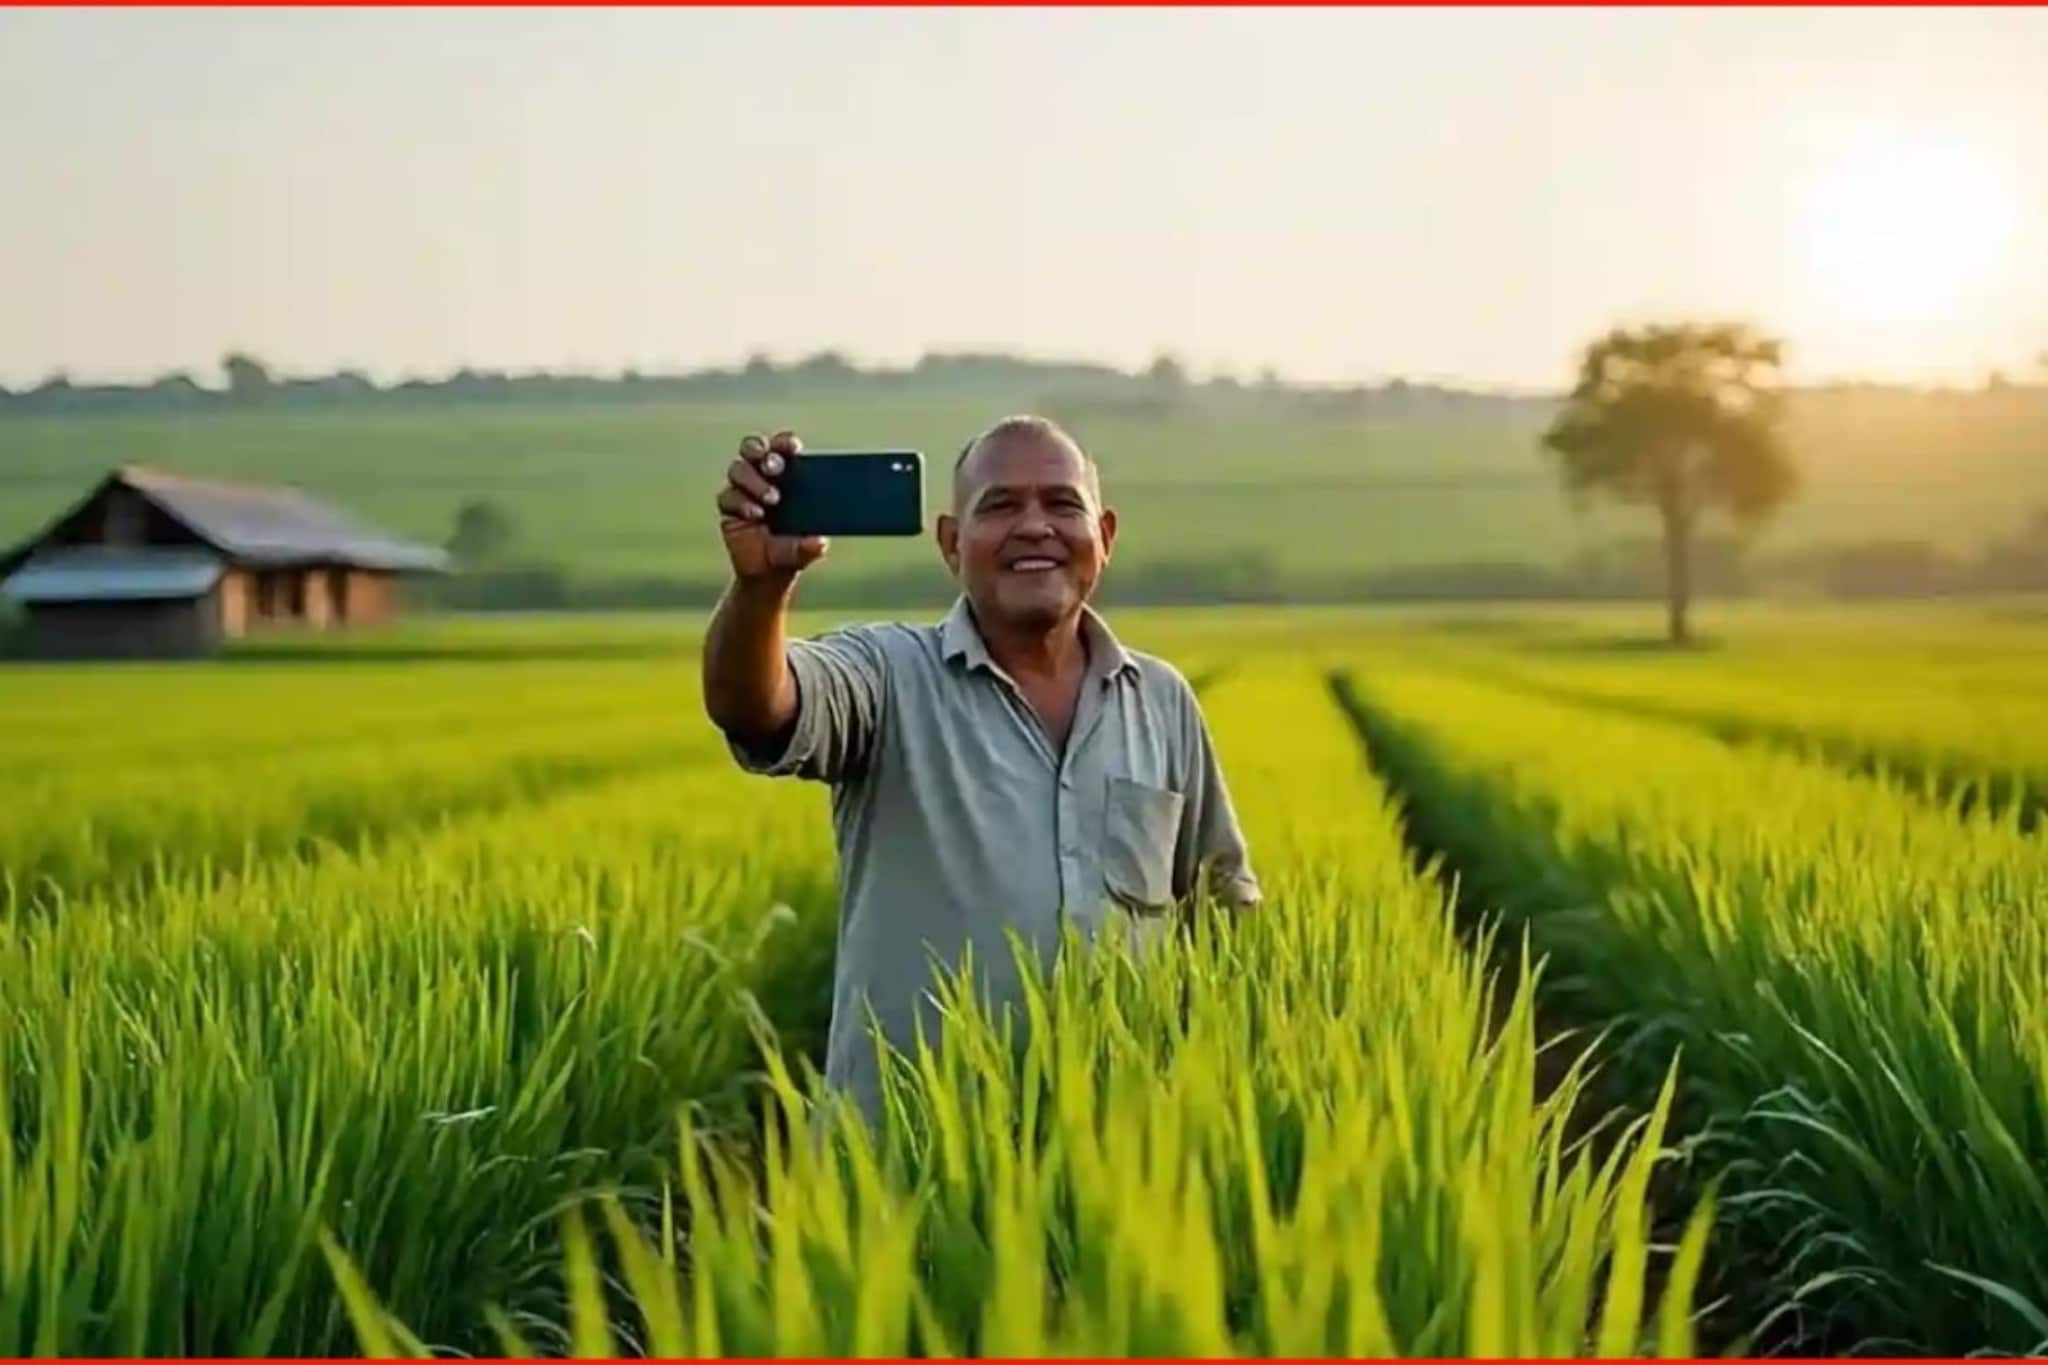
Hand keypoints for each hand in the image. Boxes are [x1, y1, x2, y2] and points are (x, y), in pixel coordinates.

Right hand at [717, 429, 829, 582]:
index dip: (785, 442)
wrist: (768, 574)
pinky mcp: (729, 506)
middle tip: (774, 467)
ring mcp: (743, 489)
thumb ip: (811, 546)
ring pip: (738, 469)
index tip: (793, 448)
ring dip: (753, 480)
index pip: (782, 448)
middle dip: (760, 451)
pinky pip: (728, 495)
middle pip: (752, 447)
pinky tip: (755, 515)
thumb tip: (818, 543)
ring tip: (772, 499)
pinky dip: (742, 503)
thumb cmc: (792, 550)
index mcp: (787, 475)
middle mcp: (762, 476)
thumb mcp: (806, 549)